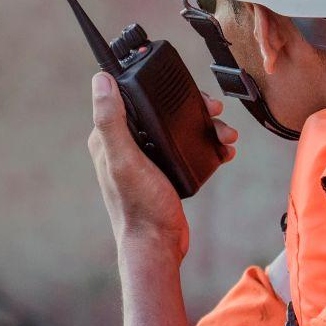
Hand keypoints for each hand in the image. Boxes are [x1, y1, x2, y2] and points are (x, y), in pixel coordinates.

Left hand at [87, 75, 236, 258]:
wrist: (158, 245)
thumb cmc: (140, 207)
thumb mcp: (125, 159)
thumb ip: (111, 120)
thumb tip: (101, 80)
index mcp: (109, 138)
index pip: (130, 97)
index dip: (155, 87)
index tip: (181, 83)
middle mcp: (125, 146)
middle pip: (160, 111)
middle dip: (190, 107)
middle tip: (213, 108)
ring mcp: (146, 159)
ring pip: (178, 129)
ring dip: (204, 126)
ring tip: (225, 132)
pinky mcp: (164, 171)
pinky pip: (187, 148)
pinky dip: (206, 145)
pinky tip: (222, 148)